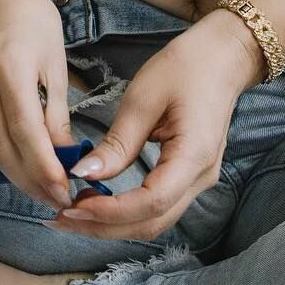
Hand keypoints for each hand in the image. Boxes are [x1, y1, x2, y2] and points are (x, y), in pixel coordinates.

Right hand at [0, 0, 74, 211]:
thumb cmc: (32, 22)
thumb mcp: (55, 63)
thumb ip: (57, 113)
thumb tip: (64, 158)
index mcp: (11, 69)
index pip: (26, 133)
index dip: (44, 169)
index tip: (61, 191)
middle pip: (1, 148)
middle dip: (29, 180)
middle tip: (51, 197)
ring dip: (4, 166)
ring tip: (26, 160)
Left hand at [52, 14, 262, 243]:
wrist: (223, 56)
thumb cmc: (186, 67)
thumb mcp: (143, 99)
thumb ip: (117, 143)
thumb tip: (83, 175)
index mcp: (193, 156)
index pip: (151, 202)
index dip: (110, 211)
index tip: (73, 206)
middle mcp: (201, 177)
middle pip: (151, 222)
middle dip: (104, 227)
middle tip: (60, 218)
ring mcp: (198, 180)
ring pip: (154, 220)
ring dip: (112, 224)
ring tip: (72, 214)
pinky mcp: (189, 176)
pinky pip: (157, 206)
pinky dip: (125, 212)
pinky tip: (98, 204)